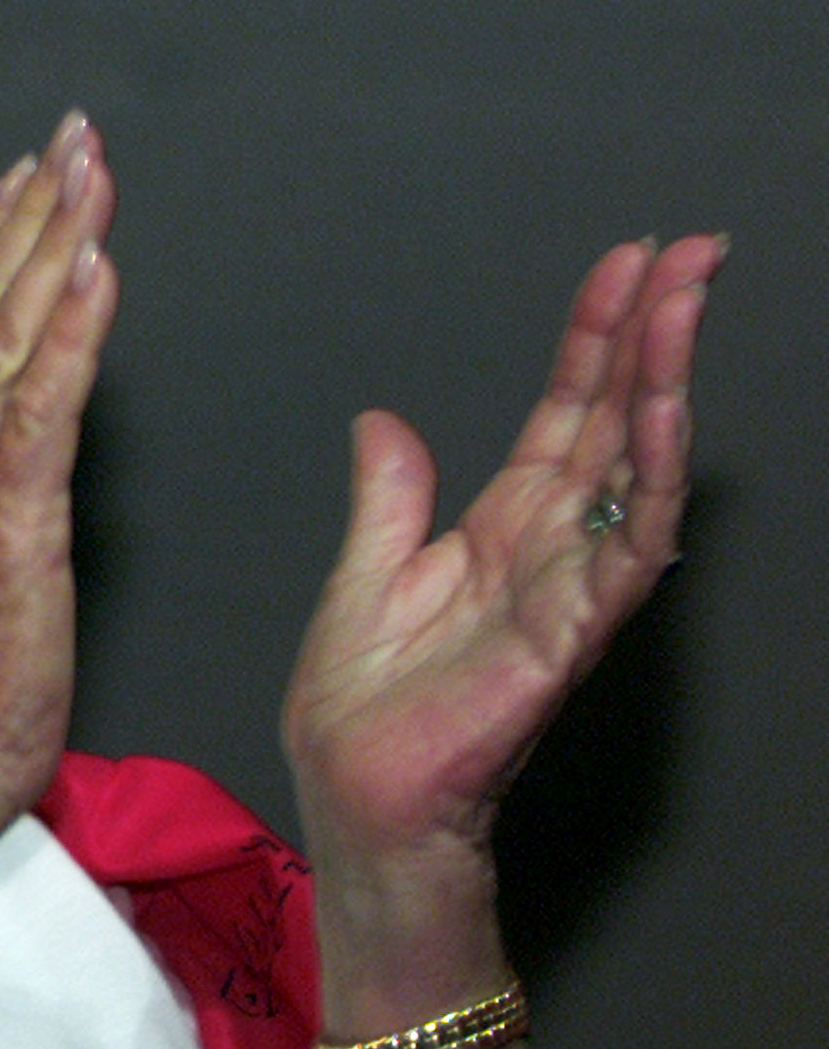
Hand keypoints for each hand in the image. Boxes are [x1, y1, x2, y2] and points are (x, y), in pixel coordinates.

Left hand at [282, 235, 722, 1008]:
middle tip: (693, 253)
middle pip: (616, 422)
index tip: (626, 265)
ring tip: (684, 302)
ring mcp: (569, 587)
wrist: (356, 794)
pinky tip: (666, 412)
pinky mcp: (569, 632)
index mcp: (502, 528)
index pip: (566, 413)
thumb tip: (384, 421)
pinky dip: (652, 477)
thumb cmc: (363, 706)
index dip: (596, 339)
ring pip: (637, 468)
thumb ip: (389, 499)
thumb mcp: (364, 574)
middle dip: (654, 335)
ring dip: (663, 383)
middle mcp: (550, 548)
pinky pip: (627, 545)